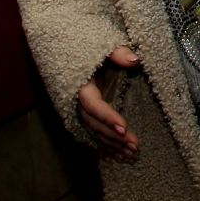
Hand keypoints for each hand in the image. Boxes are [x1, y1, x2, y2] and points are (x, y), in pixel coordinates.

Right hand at [76, 46, 140, 160]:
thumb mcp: (100, 44)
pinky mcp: (84, 112)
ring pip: (94, 131)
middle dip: (114, 136)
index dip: (108, 117)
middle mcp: (77, 101)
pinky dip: (105, 145)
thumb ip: (117, 52)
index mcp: (81, 86)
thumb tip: (135, 60)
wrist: (63, 44)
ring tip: (132, 154)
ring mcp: (78, 109)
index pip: (94, 105)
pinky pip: (93, 132)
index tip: (124, 127)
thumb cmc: (84, 44)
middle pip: (95, 123)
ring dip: (112, 144)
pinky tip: (118, 156)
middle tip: (134, 145)